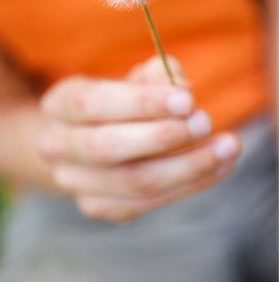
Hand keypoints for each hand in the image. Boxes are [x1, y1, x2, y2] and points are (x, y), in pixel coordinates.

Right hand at [38, 56, 240, 222]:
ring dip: (187, 166)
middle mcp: (56, 146)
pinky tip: (217, 167)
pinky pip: (147, 203)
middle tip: (204, 123)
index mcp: (59, 104)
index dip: (142, 103)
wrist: (88, 139)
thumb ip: (155, 75)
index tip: (187, 99)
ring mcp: (74, 182)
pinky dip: (188, 185)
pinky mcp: (98, 205)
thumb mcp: (130, 78)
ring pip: (132, 183)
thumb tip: (181, 89)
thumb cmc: (117, 101)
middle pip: (107, 148)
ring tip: (226, 148)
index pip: (94, 104)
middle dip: (163, 136)